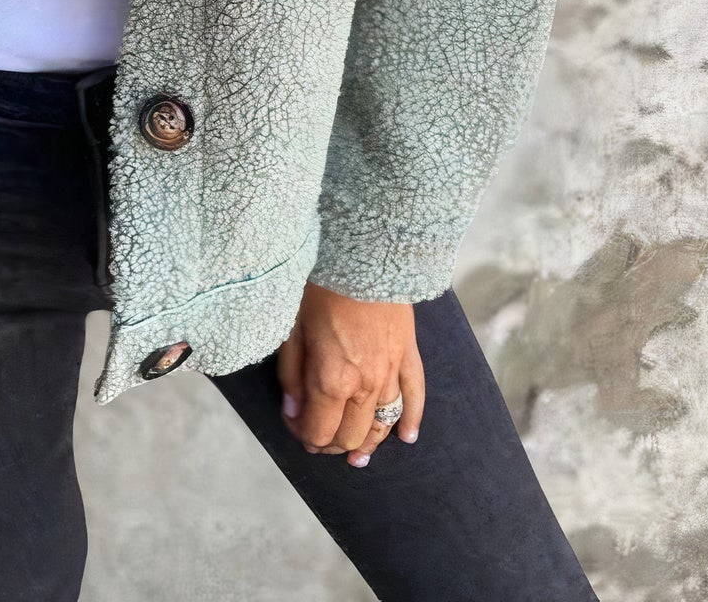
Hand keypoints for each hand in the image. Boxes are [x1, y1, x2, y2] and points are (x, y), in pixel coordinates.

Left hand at [277, 280, 425, 466]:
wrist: (363, 251)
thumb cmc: (321, 286)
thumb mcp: (292, 329)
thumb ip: (292, 376)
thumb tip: (294, 411)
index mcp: (332, 380)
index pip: (319, 432)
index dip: (302, 435)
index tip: (294, 421)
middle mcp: (365, 385)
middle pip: (350, 435)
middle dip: (331, 443)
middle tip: (317, 436)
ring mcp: (391, 372)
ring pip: (382, 424)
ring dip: (368, 444)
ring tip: (356, 456)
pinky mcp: (409, 355)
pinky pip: (415, 397)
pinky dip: (411, 420)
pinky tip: (406, 437)